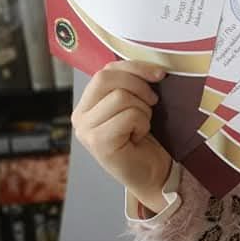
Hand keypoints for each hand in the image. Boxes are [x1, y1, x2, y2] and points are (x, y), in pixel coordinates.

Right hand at [72, 60, 172, 212]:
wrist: (153, 173)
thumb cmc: (146, 139)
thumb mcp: (137, 104)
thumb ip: (133, 85)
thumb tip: (152, 68)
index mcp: (88, 103)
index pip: (106, 70)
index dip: (135, 67)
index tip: (159, 74)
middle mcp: (80, 116)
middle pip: (107, 78)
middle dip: (138, 85)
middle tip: (152, 102)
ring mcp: (86, 130)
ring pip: (120, 97)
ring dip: (143, 109)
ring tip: (142, 125)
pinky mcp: (98, 143)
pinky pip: (127, 116)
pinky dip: (142, 123)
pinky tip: (139, 136)